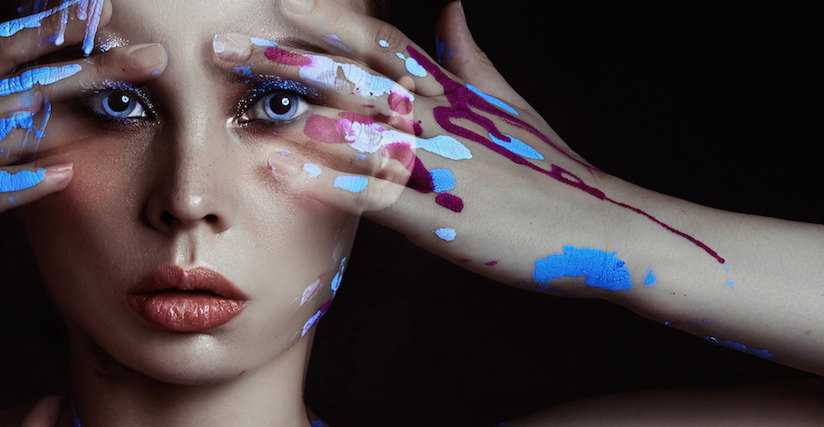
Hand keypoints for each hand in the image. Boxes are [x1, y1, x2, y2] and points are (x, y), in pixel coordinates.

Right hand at [0, 0, 168, 313]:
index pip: (2, 48)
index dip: (53, 27)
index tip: (100, 7)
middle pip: (24, 81)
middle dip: (89, 64)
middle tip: (147, 54)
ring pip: (10, 126)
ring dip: (71, 108)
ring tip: (127, 92)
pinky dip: (22, 183)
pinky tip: (64, 175)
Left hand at [212, 0, 724, 295]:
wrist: (602, 230)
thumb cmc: (548, 172)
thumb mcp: (507, 106)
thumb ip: (469, 58)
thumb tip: (448, 9)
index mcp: (453, 92)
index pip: (383, 40)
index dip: (333, 16)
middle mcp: (440, 119)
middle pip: (351, 74)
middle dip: (283, 57)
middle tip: (222, 43)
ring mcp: (440, 166)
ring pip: (355, 126)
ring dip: (290, 110)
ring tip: (232, 100)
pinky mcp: (440, 217)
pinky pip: (372, 193)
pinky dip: (322, 177)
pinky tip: (276, 169)